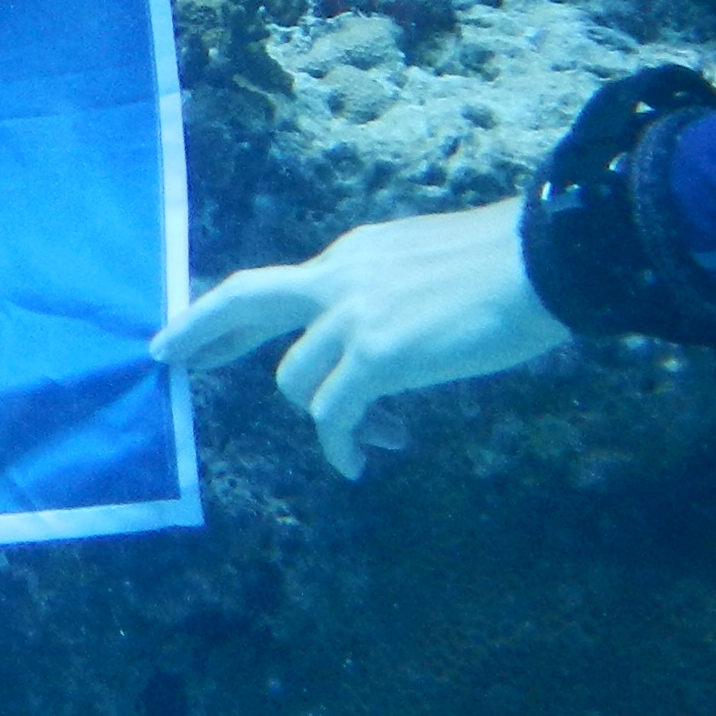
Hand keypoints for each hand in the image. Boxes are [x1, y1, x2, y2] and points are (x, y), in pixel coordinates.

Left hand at [154, 198, 563, 476]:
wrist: (545, 260)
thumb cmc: (507, 268)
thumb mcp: (423, 265)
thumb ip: (384, 292)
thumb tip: (373, 339)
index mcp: (352, 254)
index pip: (276, 284)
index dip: (229, 311)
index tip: (193, 330)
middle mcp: (341, 277)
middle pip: (246, 299)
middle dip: (200, 331)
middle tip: (171, 361)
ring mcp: (354, 315)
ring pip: (297, 379)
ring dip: (327, 416)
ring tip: (373, 436)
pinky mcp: (378, 355)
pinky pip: (334, 414)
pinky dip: (342, 444)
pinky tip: (360, 461)